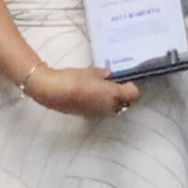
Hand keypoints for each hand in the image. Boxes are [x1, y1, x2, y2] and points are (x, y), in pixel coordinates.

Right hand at [24, 64, 141, 121]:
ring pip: (113, 108)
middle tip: (113, 83)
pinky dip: (100, 103)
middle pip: (124, 103)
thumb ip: (103, 74)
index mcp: (113, 94)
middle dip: (121, 94)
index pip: (134, 94)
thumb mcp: (91, 71)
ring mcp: (99, 113)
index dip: (131, 86)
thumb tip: (108, 75)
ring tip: (100, 88)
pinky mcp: (89, 115)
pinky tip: (89, 94)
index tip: (124, 79)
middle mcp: (110, 107)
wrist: (53, 92)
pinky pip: (101, 110)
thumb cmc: (73, 79)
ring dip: (111, 100)